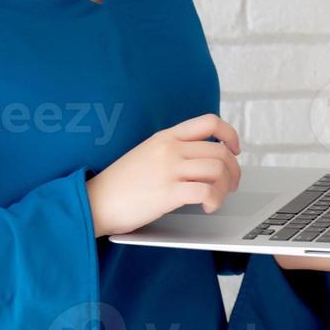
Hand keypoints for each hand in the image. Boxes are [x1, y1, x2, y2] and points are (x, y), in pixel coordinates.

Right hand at [86, 113, 241, 237]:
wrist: (94, 202)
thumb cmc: (120, 184)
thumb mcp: (147, 153)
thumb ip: (173, 150)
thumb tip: (204, 159)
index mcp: (166, 137)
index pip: (209, 122)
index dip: (230, 135)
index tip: (235, 150)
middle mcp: (170, 149)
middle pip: (219, 151)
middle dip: (233, 170)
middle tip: (232, 184)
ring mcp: (169, 169)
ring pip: (217, 169)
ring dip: (225, 187)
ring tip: (218, 198)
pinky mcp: (168, 192)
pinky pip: (206, 191)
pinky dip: (215, 200)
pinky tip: (208, 207)